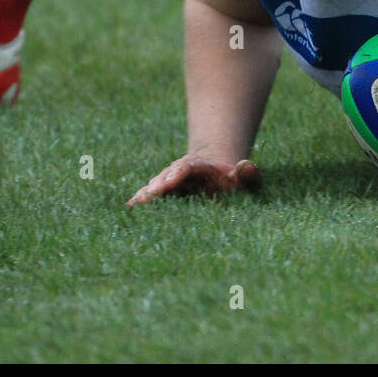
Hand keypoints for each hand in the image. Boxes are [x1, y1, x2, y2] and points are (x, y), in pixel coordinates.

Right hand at [126, 154, 259, 206]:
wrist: (216, 176)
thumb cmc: (231, 180)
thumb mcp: (241, 176)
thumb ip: (247, 173)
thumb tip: (248, 166)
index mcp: (198, 166)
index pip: (186, 167)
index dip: (177, 174)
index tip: (169, 182)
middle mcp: (179, 171)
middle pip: (166, 175)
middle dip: (157, 185)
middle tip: (148, 197)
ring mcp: (168, 182)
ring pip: (155, 186)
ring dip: (146, 194)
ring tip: (136, 205)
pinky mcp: (162, 194)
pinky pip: (149, 196)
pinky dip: (139, 202)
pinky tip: (128, 210)